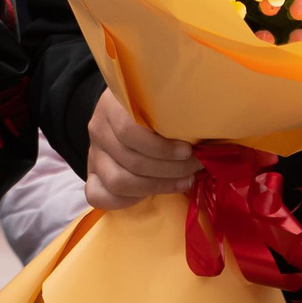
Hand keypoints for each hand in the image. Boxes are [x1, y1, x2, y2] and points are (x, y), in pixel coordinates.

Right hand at [82, 88, 194, 210]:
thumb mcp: (162, 102)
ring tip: (183, 181)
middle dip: (169, 170)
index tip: (188, 151)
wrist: (125, 112)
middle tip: (194, 168)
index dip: (161, 147)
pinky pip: (98, 196)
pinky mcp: (92, 174)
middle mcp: (98, 128)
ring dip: (156, 186)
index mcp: (112, 105)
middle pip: (130, 160)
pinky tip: (151, 193)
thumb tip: (210, 138)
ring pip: (117, 181)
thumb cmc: (154, 107)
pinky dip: (126, 200)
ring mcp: (93, 153)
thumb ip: (176, 114)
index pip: (129, 131)